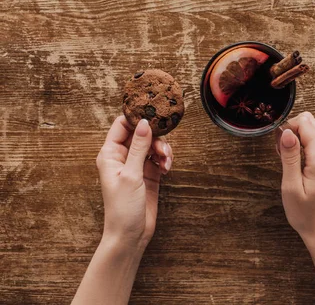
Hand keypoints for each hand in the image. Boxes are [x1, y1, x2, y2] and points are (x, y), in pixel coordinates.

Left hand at [96, 116, 172, 250]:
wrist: (130, 234)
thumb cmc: (122, 208)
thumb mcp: (131, 174)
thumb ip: (138, 147)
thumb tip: (145, 123)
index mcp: (110, 153)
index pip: (122, 125)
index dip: (137, 119)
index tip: (154, 117)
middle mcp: (122, 156)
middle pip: (141, 133)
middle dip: (155, 137)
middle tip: (162, 148)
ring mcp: (136, 165)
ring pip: (153, 144)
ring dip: (163, 149)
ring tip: (166, 162)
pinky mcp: (149, 174)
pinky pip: (159, 157)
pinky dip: (166, 159)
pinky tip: (167, 169)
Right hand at [279, 112, 314, 245]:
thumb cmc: (304, 212)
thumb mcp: (291, 186)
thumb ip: (289, 156)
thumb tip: (286, 131)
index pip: (305, 123)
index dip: (287, 128)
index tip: (278, 147)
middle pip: (310, 121)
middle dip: (291, 130)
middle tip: (281, 152)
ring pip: (312, 128)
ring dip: (296, 137)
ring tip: (287, 159)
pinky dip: (302, 143)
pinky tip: (295, 161)